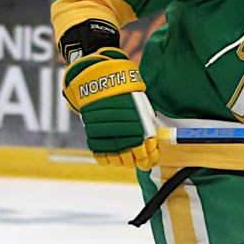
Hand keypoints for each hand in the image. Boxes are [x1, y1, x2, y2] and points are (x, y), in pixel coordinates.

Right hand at [63, 47, 158, 169]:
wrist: (97, 80)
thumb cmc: (122, 90)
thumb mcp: (138, 101)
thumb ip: (144, 119)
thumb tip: (152, 138)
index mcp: (133, 118)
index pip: (143, 143)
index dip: (148, 155)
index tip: (151, 160)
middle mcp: (118, 125)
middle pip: (129, 152)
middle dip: (136, 160)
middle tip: (141, 163)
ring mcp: (103, 130)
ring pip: (114, 154)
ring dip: (122, 161)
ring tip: (128, 162)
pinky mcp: (90, 132)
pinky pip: (98, 152)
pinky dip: (105, 159)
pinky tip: (112, 160)